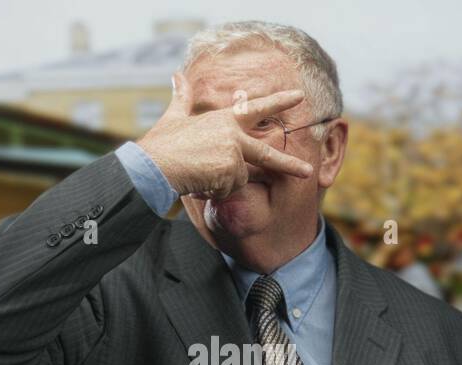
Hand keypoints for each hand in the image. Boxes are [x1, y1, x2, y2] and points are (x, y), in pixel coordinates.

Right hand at [136, 71, 313, 199]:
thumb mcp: (173, 117)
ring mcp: (233, 152)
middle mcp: (233, 134)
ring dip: (220, 184)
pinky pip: (229, 190)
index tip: (298, 97)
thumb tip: (177, 75)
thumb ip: (182, 98)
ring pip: (238, 179)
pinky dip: (214, 192)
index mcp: (223, 119)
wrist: (153, 165)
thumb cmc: (160, 144)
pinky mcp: (230, 171)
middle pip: (266, 153)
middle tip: (308, 172)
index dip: (278, 102)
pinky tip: (199, 183)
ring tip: (198, 175)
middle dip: (289, 165)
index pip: (255, 109)